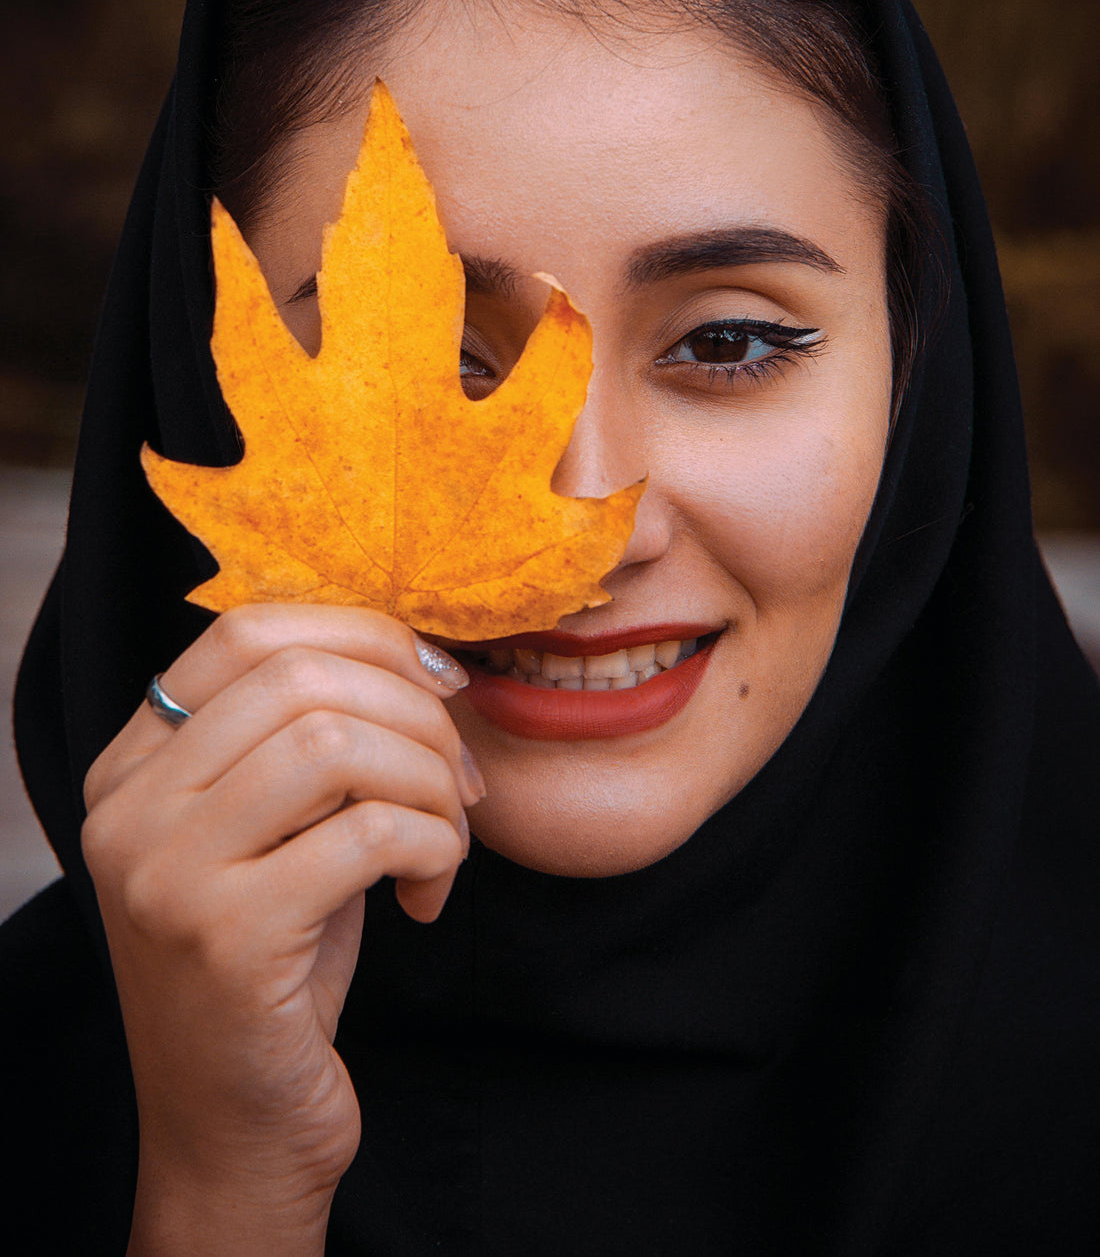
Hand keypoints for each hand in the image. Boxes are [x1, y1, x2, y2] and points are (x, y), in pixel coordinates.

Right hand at [80, 605, 478, 1254]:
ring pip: (338, 745)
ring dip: (430, 785)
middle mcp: (128, 809)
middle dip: (417, 715)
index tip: (440, 686)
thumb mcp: (277, 827)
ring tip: (444, 842)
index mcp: (133, 765)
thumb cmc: (278, 963)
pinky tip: (427, 896)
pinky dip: (434, 849)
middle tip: (460, 783)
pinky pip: (370, 832)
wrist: (235, 1127)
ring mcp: (165, 873)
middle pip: (302, 678)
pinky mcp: (224, 940)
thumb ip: (308, 735)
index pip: (248, 630)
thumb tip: (416, 651)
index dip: (366, 636)